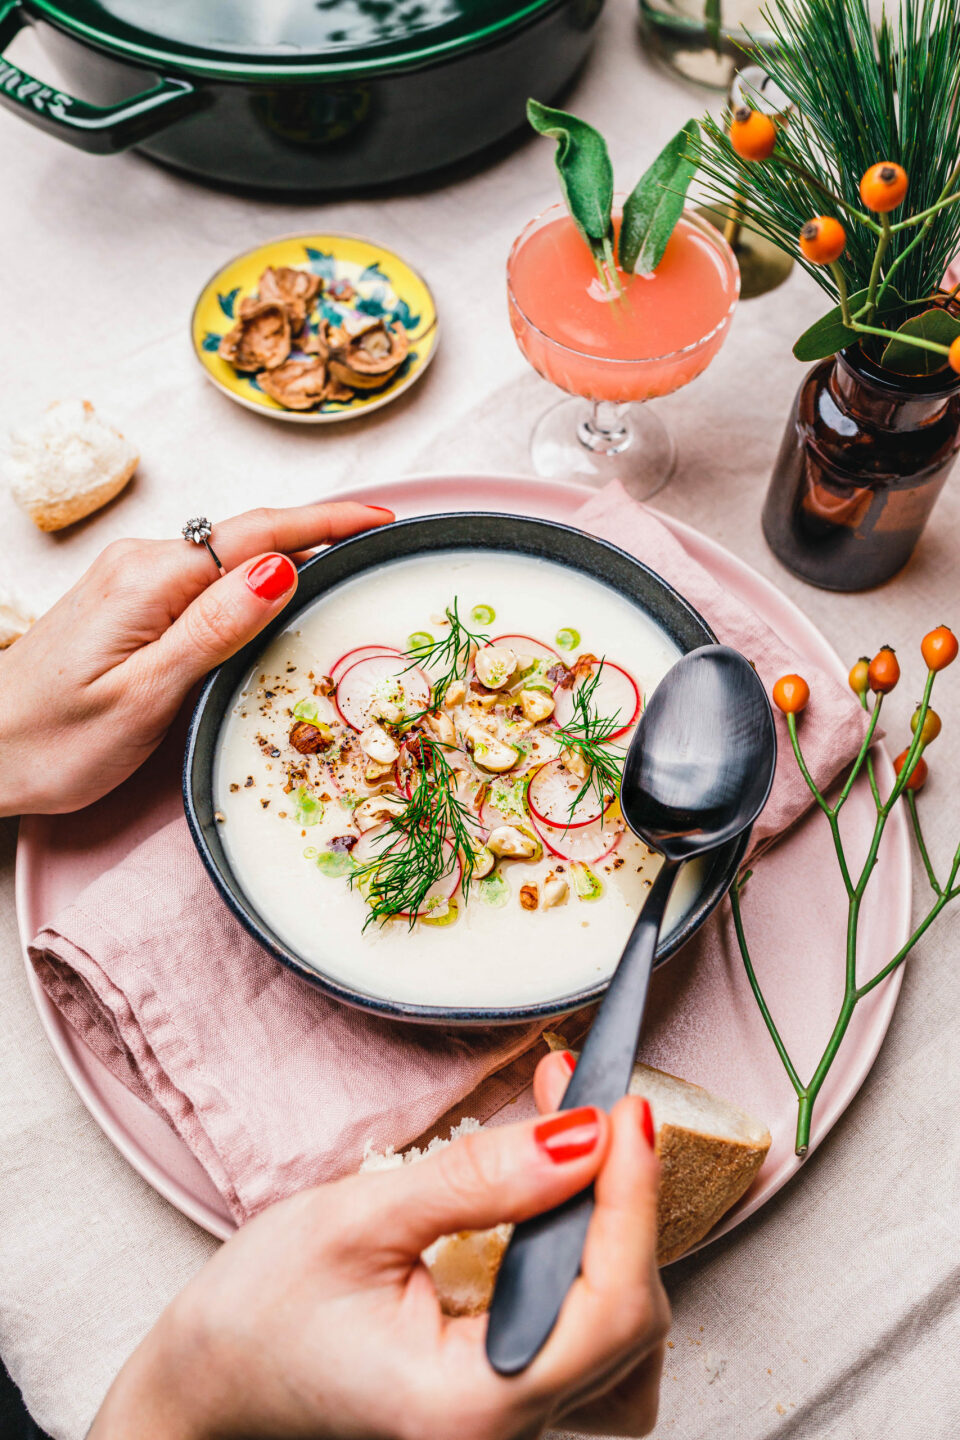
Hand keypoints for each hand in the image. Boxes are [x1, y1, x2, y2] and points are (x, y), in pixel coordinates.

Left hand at [0, 502, 392, 816]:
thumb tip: (280, 567)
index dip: (327, 520)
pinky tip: (275, 598)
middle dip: (318, 533)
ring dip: (287, 557)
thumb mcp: (144, 695)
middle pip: (248, 536)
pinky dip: (250, 581)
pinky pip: (204, 578)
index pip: (258, 534)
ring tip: (343, 570)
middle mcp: (141, 564)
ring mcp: (132, 579)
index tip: (382, 518)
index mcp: (151, 579)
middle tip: (379, 546)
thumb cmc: (52, 741)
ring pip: (228, 557)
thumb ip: (214, 628)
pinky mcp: (128, 601)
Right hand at [90, 1051, 668, 1439]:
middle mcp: (503, 1432)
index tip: (623, 1109)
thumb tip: (582, 1137)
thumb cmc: (256, 1315)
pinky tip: (565, 1220)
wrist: (206, 1382)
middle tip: (591, 1102)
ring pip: (625, 1349)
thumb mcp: (355, 1221)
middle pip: (628, 1322)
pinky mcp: (501, 1399)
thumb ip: (476, 1182)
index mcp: (468, 1404)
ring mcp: (507, 1425)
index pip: (607, 1304)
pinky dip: (595, 1278)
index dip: (630, 1196)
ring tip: (585, 1156)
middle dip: (623, 1197)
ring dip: (621, 1245)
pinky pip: (587, 1352)